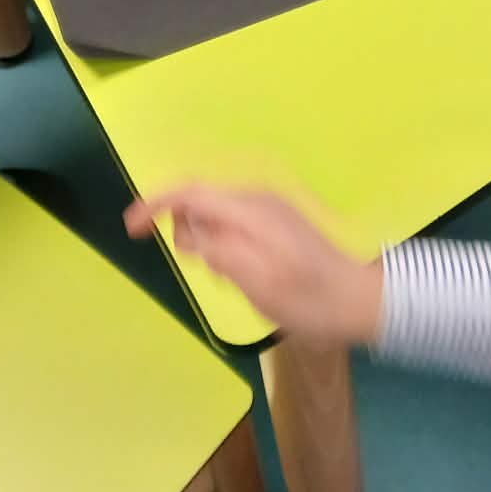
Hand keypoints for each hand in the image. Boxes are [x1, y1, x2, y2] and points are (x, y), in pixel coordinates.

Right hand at [126, 184, 383, 345]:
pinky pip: (232, 222)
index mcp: (251, 211)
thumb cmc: (310, 300)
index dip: (155, 205)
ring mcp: (269, 208)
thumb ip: (222, 254)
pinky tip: (240, 272)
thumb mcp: (260, 286)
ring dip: (205, 240)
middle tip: (206, 272)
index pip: (192, 192)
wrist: (359, 300)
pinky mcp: (276, 221)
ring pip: (215, 212)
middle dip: (185, 229)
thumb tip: (192, 236)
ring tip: (229, 277)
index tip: (131, 229)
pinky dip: (221, 242)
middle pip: (200, 199)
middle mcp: (258, 200)